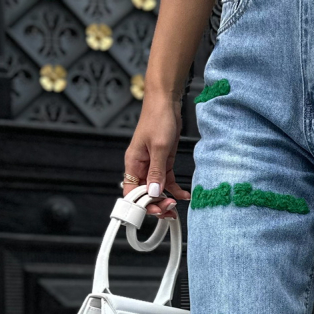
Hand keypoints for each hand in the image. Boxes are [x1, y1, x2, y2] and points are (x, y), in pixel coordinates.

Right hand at [122, 90, 189, 217]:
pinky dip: (174, 189)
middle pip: (144, 193)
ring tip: (175, 206)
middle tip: (169, 210)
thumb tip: (153, 191)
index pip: (131, 192)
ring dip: (165, 199)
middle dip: (155, 204)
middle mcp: (140, 166)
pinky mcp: (163, 161)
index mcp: (133, 163)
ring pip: (156, 189)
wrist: (166, 102)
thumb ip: (156, 171)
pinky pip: (166, 180)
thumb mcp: (159, 147)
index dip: (141, 204)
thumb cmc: (157, 118)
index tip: (154, 210)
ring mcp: (152, 165)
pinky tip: (183, 195)